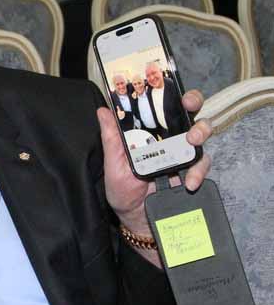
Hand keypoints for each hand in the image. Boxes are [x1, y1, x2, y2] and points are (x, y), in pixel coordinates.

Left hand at [97, 90, 211, 236]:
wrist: (137, 220)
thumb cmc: (122, 190)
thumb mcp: (114, 164)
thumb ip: (111, 140)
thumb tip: (103, 111)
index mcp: (147, 133)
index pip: (160, 106)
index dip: (166, 92)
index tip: (166, 84)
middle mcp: (168, 139)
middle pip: (186, 112)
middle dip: (191, 102)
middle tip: (187, 105)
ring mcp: (182, 154)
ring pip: (200, 133)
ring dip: (199, 132)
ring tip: (192, 140)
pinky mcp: (192, 171)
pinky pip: (202, 164)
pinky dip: (198, 170)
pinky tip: (188, 181)